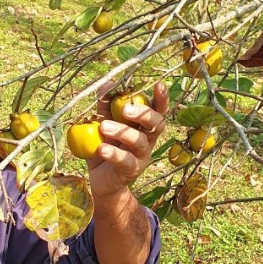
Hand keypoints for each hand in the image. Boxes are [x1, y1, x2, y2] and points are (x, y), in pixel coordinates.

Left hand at [87, 81, 168, 197]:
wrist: (101, 180)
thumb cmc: (105, 146)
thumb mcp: (102, 123)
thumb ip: (106, 105)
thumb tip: (107, 83)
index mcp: (143, 125)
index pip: (157, 110)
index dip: (161, 99)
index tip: (159, 85)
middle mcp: (147, 139)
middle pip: (156, 124)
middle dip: (144, 114)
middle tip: (126, 109)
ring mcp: (141, 156)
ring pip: (140, 141)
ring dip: (123, 132)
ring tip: (104, 126)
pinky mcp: (131, 171)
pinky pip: (126, 160)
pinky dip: (114, 153)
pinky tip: (102, 148)